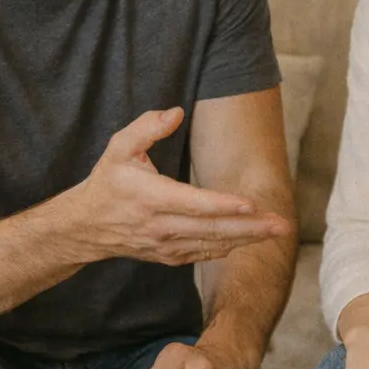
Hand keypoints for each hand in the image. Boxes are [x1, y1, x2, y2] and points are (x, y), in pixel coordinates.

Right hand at [69, 108, 291, 266]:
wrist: (86, 226)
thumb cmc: (108, 181)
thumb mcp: (118, 147)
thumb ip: (146, 127)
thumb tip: (176, 112)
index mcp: (149, 197)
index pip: (193, 203)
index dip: (223, 205)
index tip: (251, 204)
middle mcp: (159, 226)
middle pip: (212, 229)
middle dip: (250, 227)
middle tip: (282, 224)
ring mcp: (165, 245)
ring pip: (212, 244)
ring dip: (246, 239)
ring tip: (276, 233)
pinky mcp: (169, 256)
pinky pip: (203, 254)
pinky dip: (227, 248)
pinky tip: (249, 241)